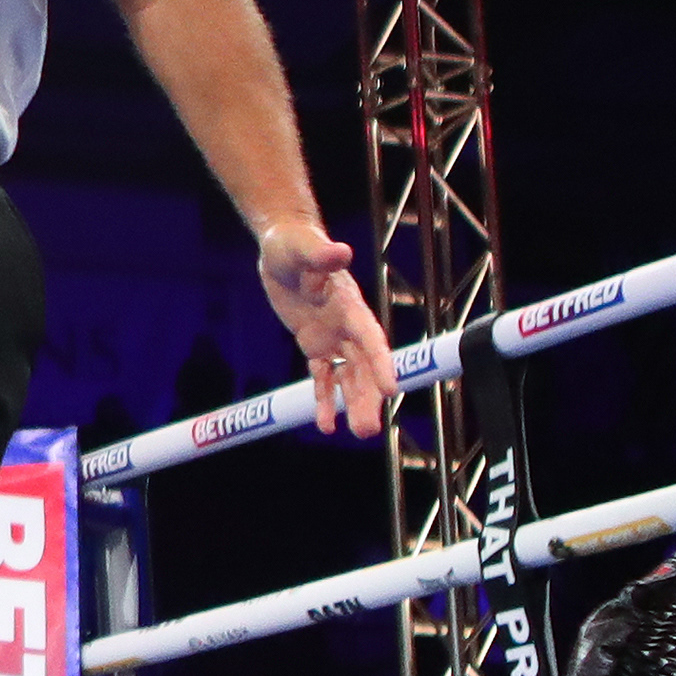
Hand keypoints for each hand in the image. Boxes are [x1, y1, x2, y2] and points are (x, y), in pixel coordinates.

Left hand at [256, 220, 393, 436]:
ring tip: (361, 433)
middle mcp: (346, 325)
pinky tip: (326, 426)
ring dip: (354, 403)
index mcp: (349, 304)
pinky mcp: (314, 344)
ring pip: (348, 376)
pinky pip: (322, 376)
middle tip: (369, 430)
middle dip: (368, 397)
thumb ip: (322, 253)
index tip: (392, 389)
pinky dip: (324, 399)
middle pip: (363, 366)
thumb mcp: (301, 247)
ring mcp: (332, 336)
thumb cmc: (294, 242)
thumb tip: (341, 251)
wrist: (283, 247)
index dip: (381, 363)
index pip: (370, 338)